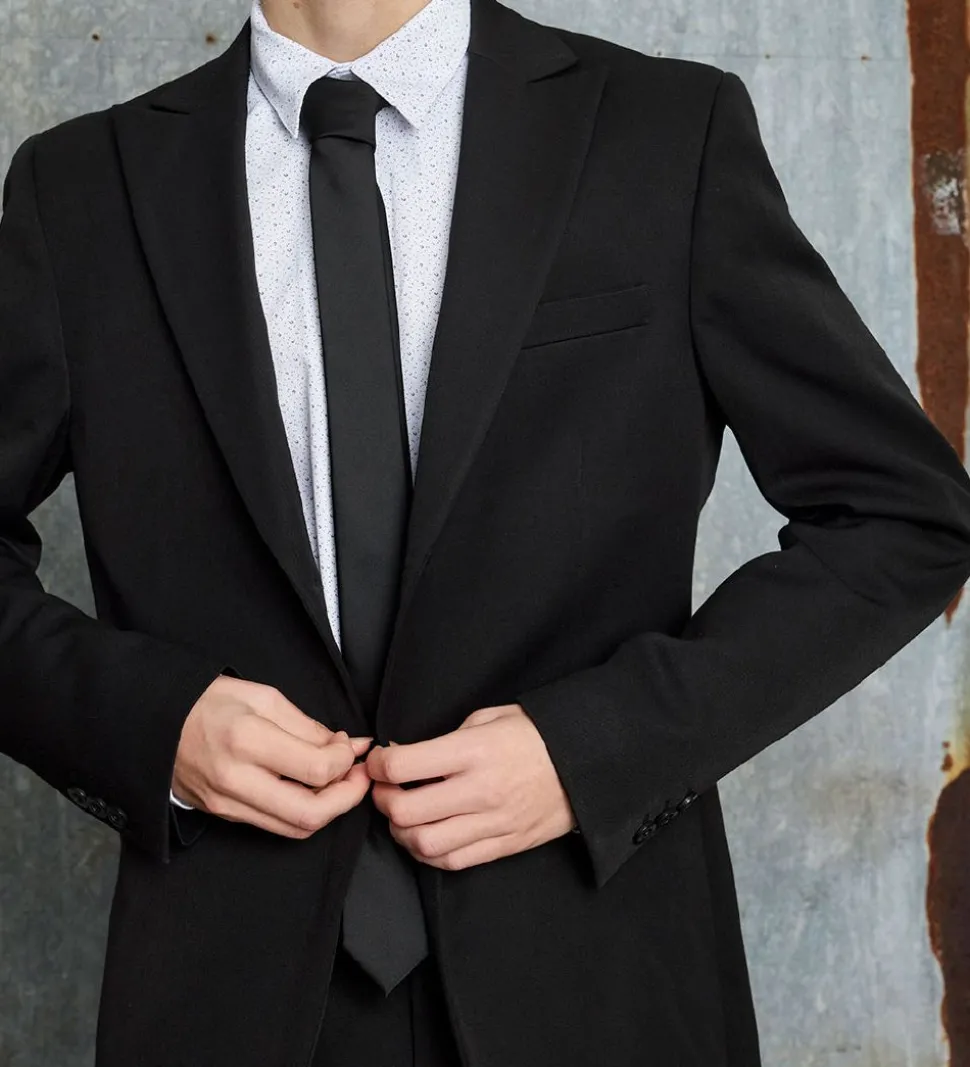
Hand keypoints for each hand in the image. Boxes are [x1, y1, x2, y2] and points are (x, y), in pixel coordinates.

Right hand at [172, 674, 372, 838]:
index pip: (317, 770)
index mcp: (247, 741)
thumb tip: (346, 747)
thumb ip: (308, 726)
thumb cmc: (210, 702)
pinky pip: (275, 826)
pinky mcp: (224, 816)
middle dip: (348, 798)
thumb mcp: (263, 697)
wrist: (154, 723)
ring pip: (295, 828)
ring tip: (340, 783)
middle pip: (310, 813)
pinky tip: (311, 789)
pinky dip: (302, 812)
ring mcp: (228, 804)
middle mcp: (237, 781)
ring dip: (329, 810)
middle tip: (359, 776)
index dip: (346, 760)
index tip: (350, 745)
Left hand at [366, 703, 576, 870]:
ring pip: (425, 844)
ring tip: (404, 816)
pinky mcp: (505, 845)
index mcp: (474, 751)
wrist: (586, 764)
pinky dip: (429, 854)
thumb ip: (447, 737)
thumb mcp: (490, 717)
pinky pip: (453, 861)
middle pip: (406, 810)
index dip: (378, 764)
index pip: (404, 765)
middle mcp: (481, 790)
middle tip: (384, 791)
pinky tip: (427, 836)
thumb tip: (407, 755)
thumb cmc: (534, 734)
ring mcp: (494, 822)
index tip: (377, 762)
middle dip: (383, 801)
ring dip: (402, 833)